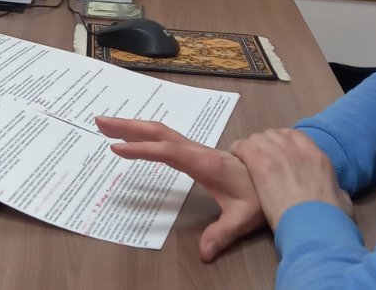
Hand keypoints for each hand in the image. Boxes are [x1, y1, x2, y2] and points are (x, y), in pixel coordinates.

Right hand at [96, 116, 264, 261]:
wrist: (276, 176)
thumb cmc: (259, 195)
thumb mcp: (244, 217)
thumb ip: (223, 233)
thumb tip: (204, 252)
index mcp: (204, 162)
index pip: (168, 151)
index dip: (142, 148)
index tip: (116, 148)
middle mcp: (197, 151)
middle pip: (159, 131)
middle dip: (128, 125)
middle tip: (99, 122)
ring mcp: (196, 149)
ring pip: (161, 131)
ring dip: (134, 125)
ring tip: (107, 124)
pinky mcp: (195, 153)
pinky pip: (167, 138)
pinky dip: (146, 134)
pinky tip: (134, 137)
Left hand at [230, 128, 352, 229]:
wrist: (314, 225)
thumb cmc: (329, 220)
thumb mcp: (342, 203)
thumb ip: (338, 194)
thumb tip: (338, 194)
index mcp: (318, 158)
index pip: (295, 137)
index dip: (283, 144)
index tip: (277, 154)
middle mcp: (298, 150)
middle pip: (275, 135)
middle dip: (265, 145)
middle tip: (259, 160)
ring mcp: (279, 153)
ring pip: (258, 138)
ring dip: (252, 149)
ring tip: (247, 161)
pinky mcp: (261, 162)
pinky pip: (244, 146)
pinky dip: (239, 151)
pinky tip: (237, 160)